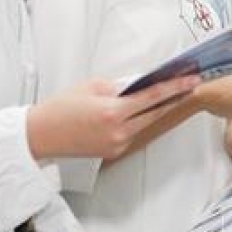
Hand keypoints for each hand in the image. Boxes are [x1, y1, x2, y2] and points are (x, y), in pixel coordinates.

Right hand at [27, 75, 200, 159]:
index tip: (191, 80)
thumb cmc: (60, 108)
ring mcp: (117, 144)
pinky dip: (139, 120)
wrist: (40, 135)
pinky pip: (134, 132)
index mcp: (113, 112)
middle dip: (174, 98)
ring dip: (158, 109)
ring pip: (146, 123)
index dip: (176, 87)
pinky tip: (143, 110)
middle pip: (156, 112)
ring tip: (172, 94)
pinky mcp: (114, 151)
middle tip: (190, 85)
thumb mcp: (91, 86)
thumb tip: (140, 84)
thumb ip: (120, 85)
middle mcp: (118, 131)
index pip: (153, 97)